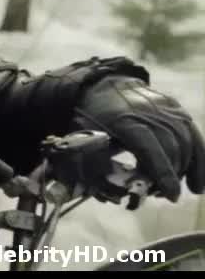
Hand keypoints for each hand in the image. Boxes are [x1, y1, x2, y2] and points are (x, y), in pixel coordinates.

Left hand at [73, 75, 204, 200]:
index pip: (149, 148)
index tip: (171, 195)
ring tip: (180, 190)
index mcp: (123, 120)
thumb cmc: (90, 116)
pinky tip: (198, 181)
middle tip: (164, 195)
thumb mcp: (85, 136)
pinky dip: (200, 159)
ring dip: (187, 170)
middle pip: (171, 147)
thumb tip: (115, 195)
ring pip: (186, 142)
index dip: (163, 172)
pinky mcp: (175, 107)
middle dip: (173, 176)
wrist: (103, 83)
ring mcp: (165, 108)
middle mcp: (149, 112)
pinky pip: (194, 134)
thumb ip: (98, 162)